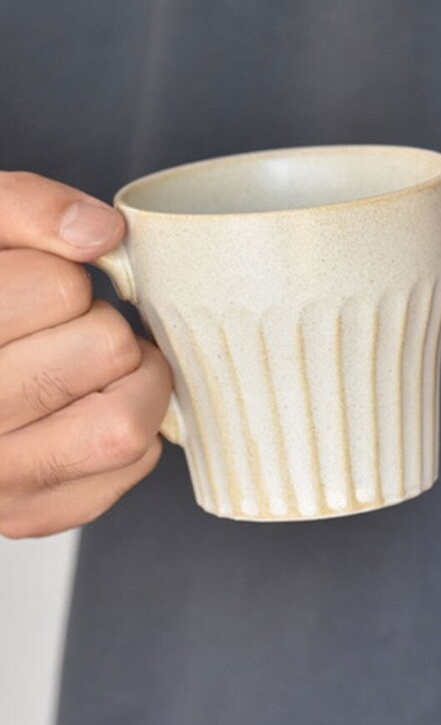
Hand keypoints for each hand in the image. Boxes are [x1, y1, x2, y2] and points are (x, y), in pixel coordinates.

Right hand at [0, 172, 171, 537]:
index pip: (59, 288)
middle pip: (106, 349)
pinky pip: (129, 467)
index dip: (62, 273)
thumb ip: (26, 208)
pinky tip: (82, 406)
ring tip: (83, 363)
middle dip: (98, 321)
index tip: (34, 283)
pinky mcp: (30, 516)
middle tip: (60, 327)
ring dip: (127, 379)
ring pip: (124, 425)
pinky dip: (128, 427)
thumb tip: (101, 234)